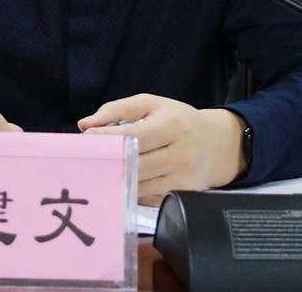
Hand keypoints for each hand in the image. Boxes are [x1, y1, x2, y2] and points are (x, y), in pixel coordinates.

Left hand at [78, 94, 245, 205]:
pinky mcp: (181, 196)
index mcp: (172, 125)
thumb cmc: (178, 120)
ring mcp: (182, 178)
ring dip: (117, 178)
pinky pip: (147, 197)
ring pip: (139, 184)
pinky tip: (122, 180)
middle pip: (135, 164)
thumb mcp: (152, 104)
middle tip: (88, 157)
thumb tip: (85, 124)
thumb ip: (117, 110)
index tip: (87, 138)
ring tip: (101, 169)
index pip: (133, 136)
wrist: (216, 145)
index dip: (107, 139)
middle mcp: (180, 154)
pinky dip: (131, 189)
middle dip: (109, 161)